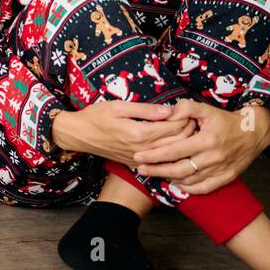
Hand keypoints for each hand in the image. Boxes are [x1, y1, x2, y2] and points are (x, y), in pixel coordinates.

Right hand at [49, 100, 194, 165]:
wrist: (79, 135)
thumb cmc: (96, 116)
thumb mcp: (119, 106)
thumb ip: (145, 109)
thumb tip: (169, 110)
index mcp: (139, 133)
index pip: (174, 127)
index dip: (185, 117)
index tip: (188, 109)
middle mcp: (143, 149)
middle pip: (178, 142)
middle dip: (189, 129)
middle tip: (191, 118)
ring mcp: (140, 159)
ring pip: (172, 153)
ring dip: (183, 142)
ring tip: (186, 129)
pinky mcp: (137, 164)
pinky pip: (161, 161)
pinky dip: (171, 152)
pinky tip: (174, 143)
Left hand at [132, 99, 269, 194]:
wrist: (254, 132)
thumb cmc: (225, 120)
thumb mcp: (205, 108)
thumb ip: (185, 108)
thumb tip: (167, 113)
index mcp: (206, 140)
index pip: (174, 151)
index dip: (154, 155)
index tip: (138, 156)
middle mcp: (213, 157)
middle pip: (179, 169)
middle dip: (157, 170)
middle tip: (141, 169)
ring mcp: (221, 170)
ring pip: (190, 180)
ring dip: (170, 179)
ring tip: (155, 174)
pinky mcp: (227, 177)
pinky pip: (204, 188)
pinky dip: (188, 188)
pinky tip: (176, 183)